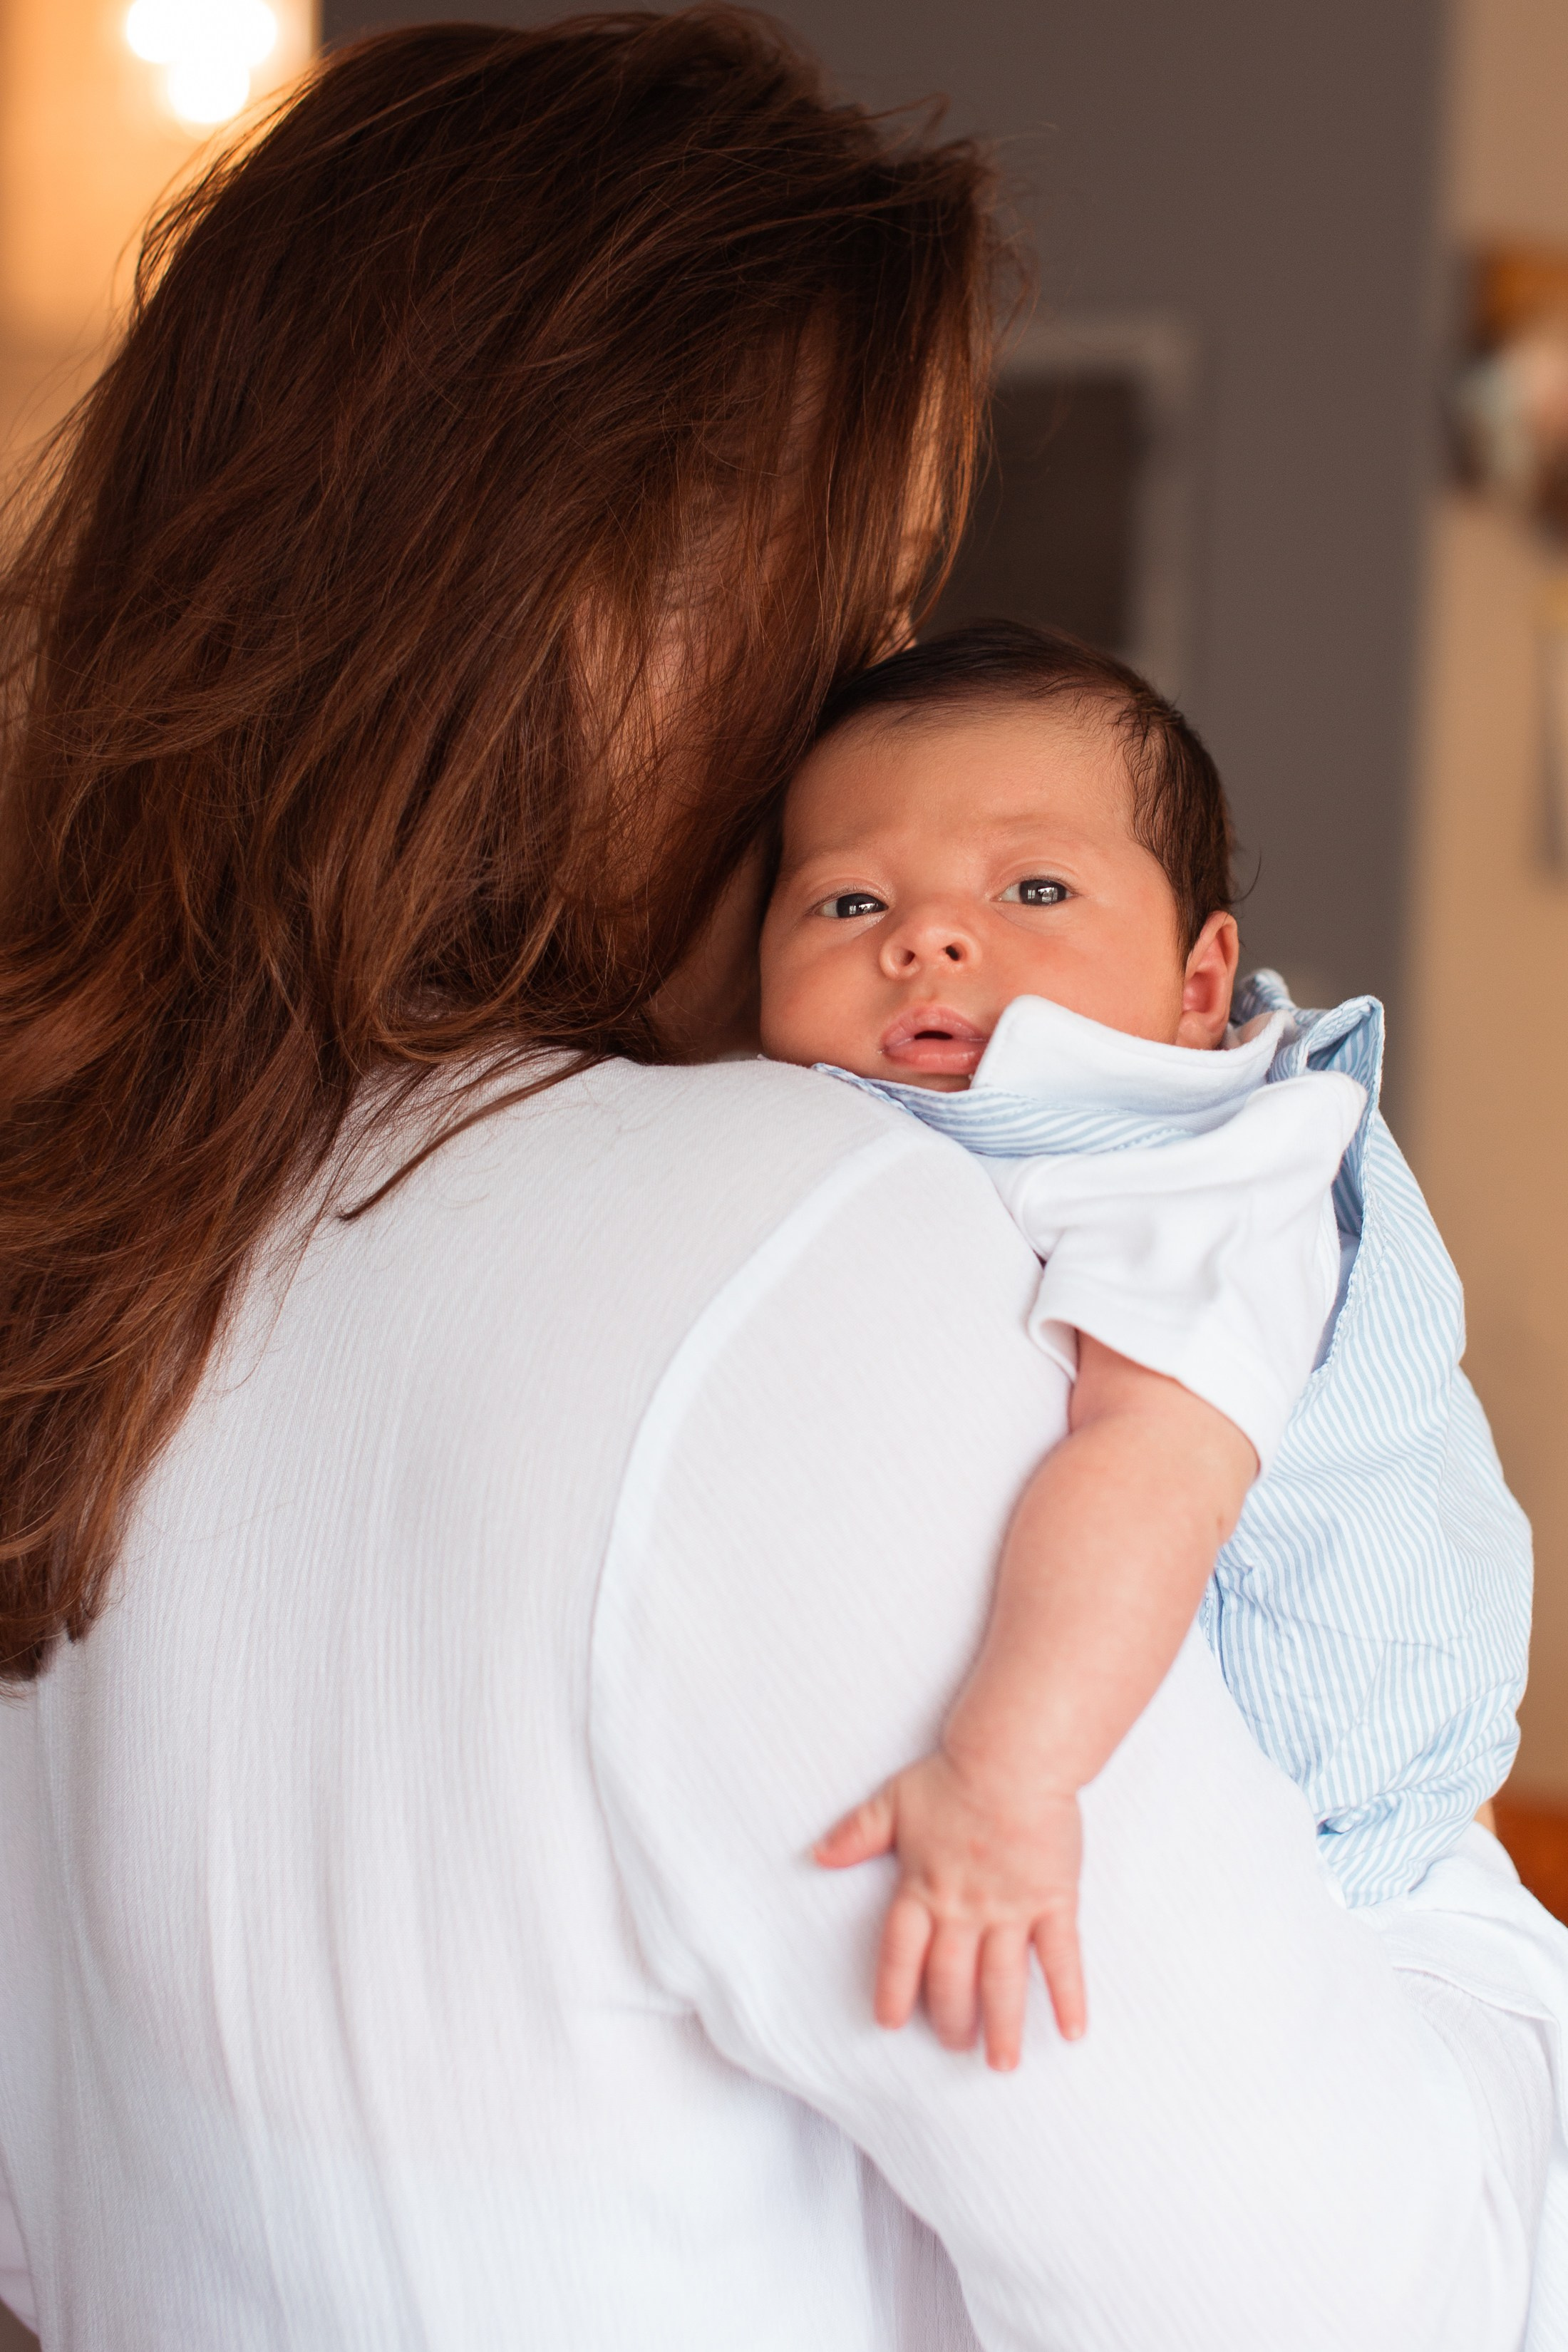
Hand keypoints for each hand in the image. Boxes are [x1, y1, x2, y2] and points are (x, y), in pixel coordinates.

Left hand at [814, 1751, 1085, 2069]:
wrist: (1012, 1757)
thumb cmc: (954, 1776)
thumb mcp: (893, 1801)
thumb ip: (856, 1834)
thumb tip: (816, 1855)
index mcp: (922, 1887)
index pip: (901, 1953)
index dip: (895, 1990)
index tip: (890, 2023)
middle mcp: (963, 1909)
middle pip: (952, 1979)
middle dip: (952, 2019)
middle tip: (955, 2045)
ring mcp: (1010, 1909)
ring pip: (1003, 1982)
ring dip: (1003, 2027)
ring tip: (1002, 2063)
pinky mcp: (1052, 1901)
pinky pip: (1061, 1958)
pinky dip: (1068, 1996)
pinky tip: (1072, 2030)